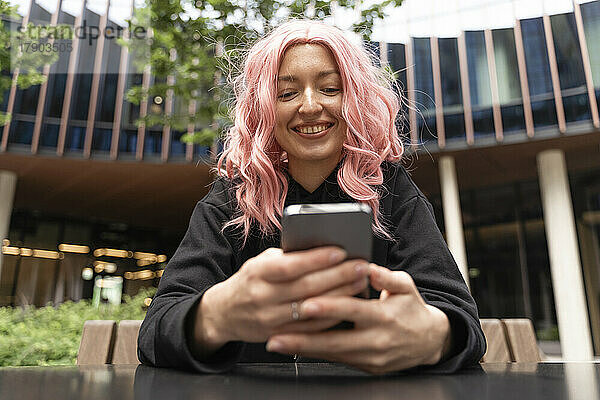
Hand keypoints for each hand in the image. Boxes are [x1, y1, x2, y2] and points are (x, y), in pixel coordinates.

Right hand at [191, 247, 369, 355]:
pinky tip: (348, 304)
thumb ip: (287, 258)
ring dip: (340, 296)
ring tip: (360, 282)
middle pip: (305, 288)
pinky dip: (331, 317)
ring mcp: (269, 320)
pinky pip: (310, 329)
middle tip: (361, 266)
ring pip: (311, 309)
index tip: (340, 250)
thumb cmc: (250, 281)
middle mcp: (261, 297)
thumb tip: (322, 249)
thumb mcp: (260, 263)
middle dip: (338, 276)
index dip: (316, 259)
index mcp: (256, 273)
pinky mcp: (278, 336)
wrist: (224, 313)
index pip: (289, 266)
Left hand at [265, 264, 451, 373]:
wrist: (428, 342)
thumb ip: (386, 277)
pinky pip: (337, 360)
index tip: (306, 304)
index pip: (353, 311)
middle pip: (335, 342)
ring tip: (277, 343)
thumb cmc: (412, 309)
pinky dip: (315, 353)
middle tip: (276, 336)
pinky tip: (296, 347)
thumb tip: (368, 267)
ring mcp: (371, 358)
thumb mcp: (405, 287)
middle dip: (303, 340)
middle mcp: (377, 341)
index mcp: (385, 316)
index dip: (329, 308)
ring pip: (332, 355)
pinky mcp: (367, 367)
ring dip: (303, 349)